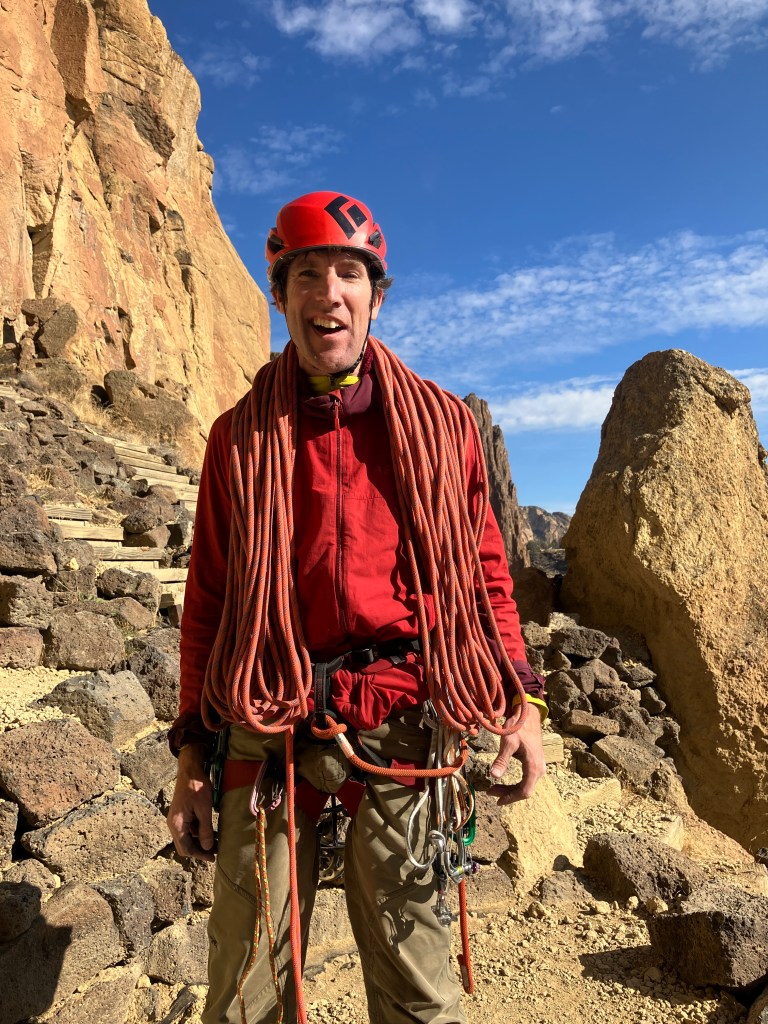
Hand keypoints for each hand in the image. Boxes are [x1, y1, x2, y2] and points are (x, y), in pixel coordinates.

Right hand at [167, 744, 216, 860]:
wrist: (190, 769)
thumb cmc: (197, 787)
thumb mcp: (204, 808)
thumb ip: (205, 829)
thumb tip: (207, 847)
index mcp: (176, 824)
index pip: (186, 848)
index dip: (199, 855)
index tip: (213, 858)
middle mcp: (174, 824)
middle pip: (185, 845)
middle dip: (200, 850)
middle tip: (216, 852)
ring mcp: (177, 819)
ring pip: (188, 837)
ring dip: (200, 841)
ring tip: (217, 842)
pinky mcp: (182, 814)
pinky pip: (189, 828)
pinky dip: (199, 832)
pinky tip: (211, 831)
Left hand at [487, 703, 545, 805]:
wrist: (529, 717)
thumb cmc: (518, 728)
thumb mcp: (508, 743)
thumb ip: (501, 760)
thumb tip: (493, 776)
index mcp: (534, 767)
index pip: (524, 791)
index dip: (511, 798)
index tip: (497, 801)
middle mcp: (539, 770)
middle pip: (524, 790)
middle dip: (507, 794)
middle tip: (490, 792)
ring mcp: (538, 767)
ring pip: (525, 786)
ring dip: (510, 789)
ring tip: (493, 788)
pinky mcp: (535, 764)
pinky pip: (526, 779)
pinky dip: (514, 783)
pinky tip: (503, 783)